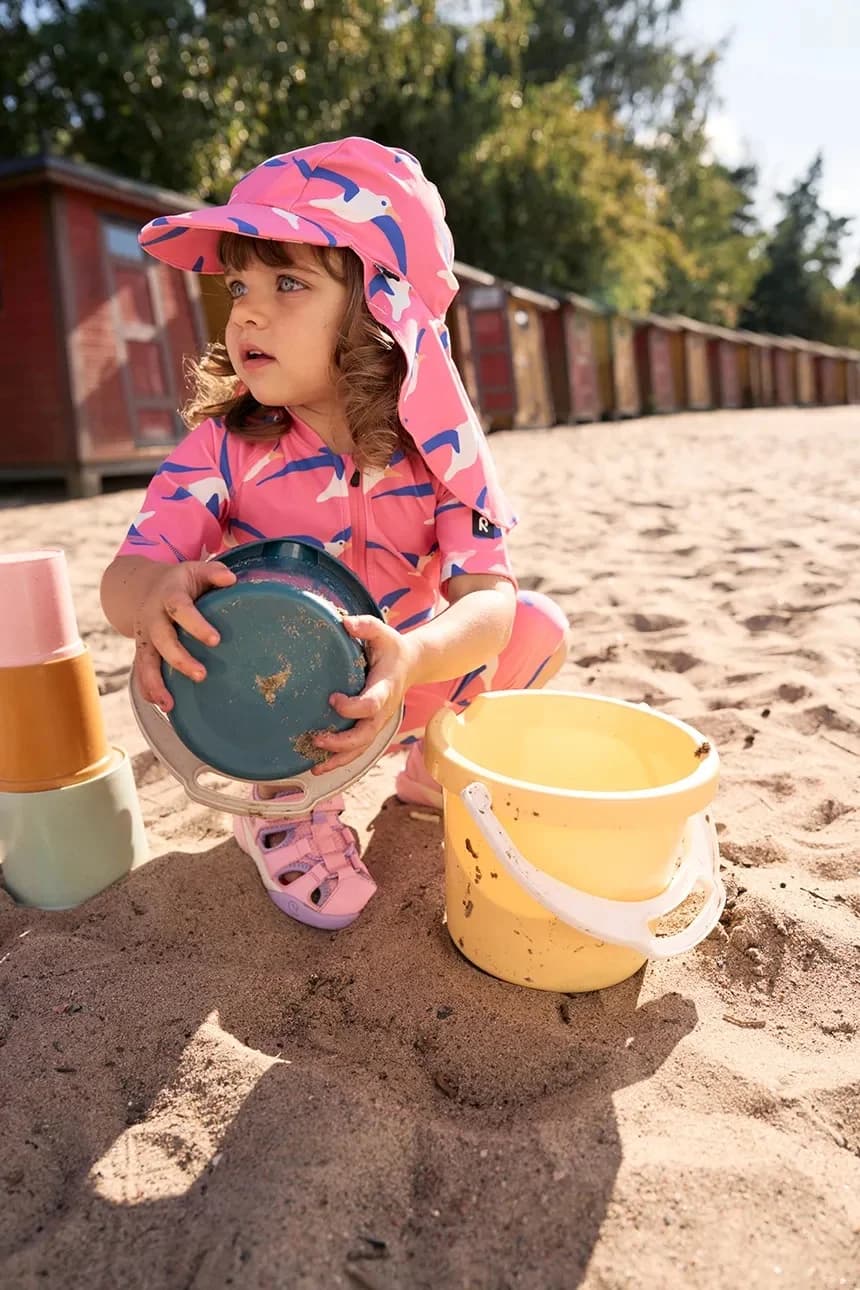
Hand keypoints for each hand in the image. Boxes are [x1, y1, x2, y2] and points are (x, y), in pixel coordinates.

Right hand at [133, 560, 236, 709]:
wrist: (143, 586)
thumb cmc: (180, 582)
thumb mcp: (195, 570)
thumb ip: (213, 572)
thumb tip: (232, 579)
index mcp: (168, 596)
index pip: (180, 609)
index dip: (196, 624)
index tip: (215, 640)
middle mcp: (153, 618)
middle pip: (162, 640)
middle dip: (179, 659)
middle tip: (201, 675)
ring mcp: (145, 636)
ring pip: (145, 661)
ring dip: (156, 683)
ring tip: (169, 705)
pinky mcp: (142, 650)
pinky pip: (141, 672)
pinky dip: (148, 689)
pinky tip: (162, 705)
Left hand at [312, 615, 416, 774]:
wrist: (412, 664)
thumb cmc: (392, 647)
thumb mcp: (382, 632)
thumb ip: (365, 626)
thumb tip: (344, 622)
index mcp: (385, 688)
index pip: (371, 704)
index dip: (353, 707)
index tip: (332, 699)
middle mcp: (383, 711)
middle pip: (365, 735)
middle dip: (341, 742)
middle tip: (316, 739)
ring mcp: (378, 722)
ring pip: (361, 748)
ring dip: (339, 759)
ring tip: (315, 766)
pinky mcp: (371, 727)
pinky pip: (358, 748)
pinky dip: (340, 759)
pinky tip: (320, 764)